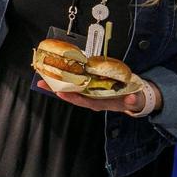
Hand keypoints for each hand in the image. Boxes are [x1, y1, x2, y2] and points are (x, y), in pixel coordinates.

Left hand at [37, 78, 161, 114]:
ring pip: (71, 88)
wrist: (134, 97)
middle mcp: (92, 98)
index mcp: (101, 103)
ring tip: (42, 76)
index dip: (72, 97)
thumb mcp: (134, 100)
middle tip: (41, 83)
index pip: (84, 101)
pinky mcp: (90, 85)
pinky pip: (75, 82)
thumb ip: (133, 100)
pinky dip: (65, 77)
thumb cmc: (132, 98)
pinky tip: (54, 72)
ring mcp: (90, 92)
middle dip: (56, 89)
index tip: (61, 93)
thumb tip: (132, 99)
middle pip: (72, 94)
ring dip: (56, 83)